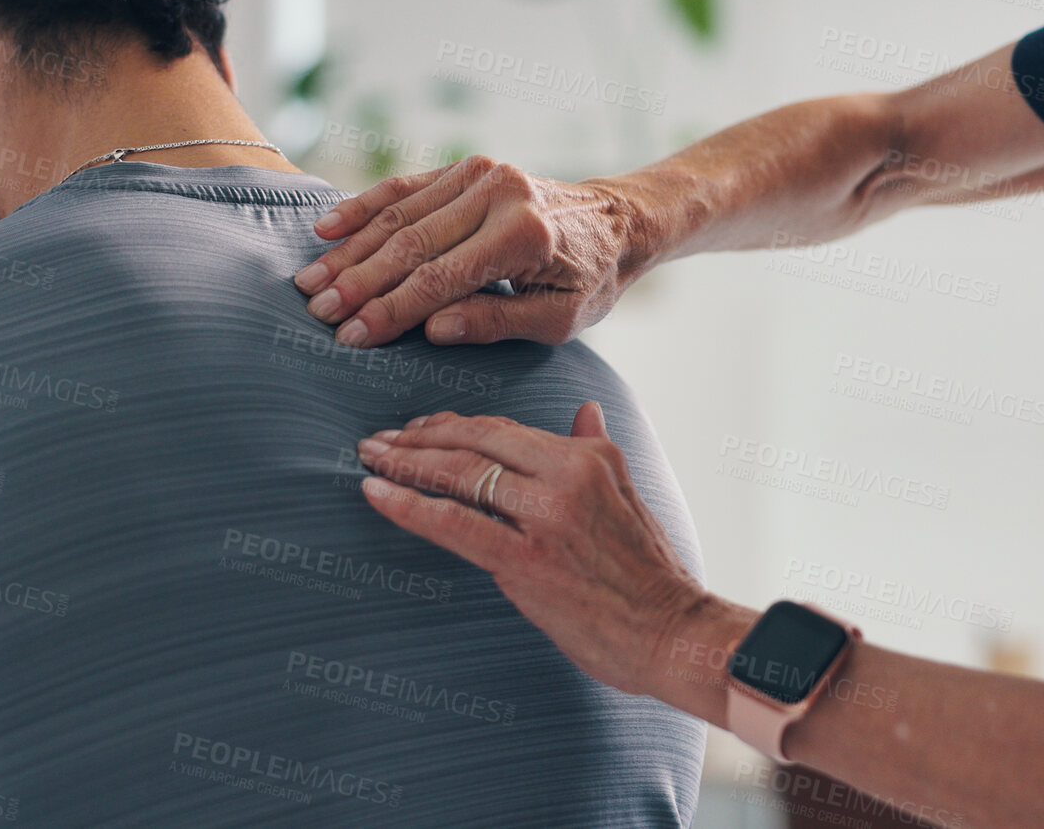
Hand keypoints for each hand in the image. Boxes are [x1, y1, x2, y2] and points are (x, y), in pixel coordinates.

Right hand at [293, 156, 648, 347]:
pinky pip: (407, 188)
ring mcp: (482, 175)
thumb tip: (432, 330)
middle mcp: (500, 196)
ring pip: (400, 214)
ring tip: (310, 280)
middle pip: (410, 244)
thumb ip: (495, 323)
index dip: (389, 312)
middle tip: (317, 311)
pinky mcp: (470, 167)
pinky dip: (364, 207)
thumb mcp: (558, 320)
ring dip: (350, 249)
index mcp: (524, 238)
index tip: (350, 337)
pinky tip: (327, 229)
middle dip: (358, 281)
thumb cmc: (590, 281)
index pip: (439, 280)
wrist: (618, 222)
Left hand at [355, 404, 741, 702]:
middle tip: (378, 440)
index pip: (504, 430)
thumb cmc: (650, 576)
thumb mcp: (631, 497)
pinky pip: (455, 523)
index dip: (453, 427)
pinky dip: (409, 505)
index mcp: (590, 456)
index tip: (419, 429)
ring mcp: (546, 515)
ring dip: (405, 464)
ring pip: (460, 474)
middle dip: (419, 438)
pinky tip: (376, 493)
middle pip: (476, 442)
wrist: (674, 633)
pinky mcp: (526, 559)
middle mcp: (568, 473)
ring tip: (369, 460)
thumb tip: (587, 411)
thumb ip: (598, 449)